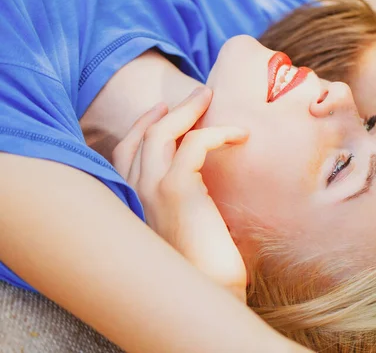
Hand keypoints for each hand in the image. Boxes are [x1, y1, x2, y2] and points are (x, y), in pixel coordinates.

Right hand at [112, 87, 248, 301]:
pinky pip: (195, 144)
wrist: (206, 290)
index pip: (125, 152)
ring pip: (162, 131)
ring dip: (188, 109)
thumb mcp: (183, 222)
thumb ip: (180, 197)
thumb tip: (202, 174)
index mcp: (132, 201)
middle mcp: (133, 192)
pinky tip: (241, 135)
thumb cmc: (201, 262)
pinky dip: (218, 132)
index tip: (165, 108)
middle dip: (170, 109)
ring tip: (210, 95)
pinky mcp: (177, 190)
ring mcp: (151, 189)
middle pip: (143, 134)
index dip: (143, 124)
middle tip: (198, 93)